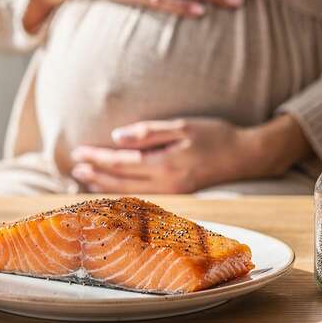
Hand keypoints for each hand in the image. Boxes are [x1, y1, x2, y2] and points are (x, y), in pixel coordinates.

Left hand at [69, 115, 311, 193]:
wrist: (247, 156)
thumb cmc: (216, 135)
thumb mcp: (183, 126)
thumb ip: (149, 133)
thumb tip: (117, 137)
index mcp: (165, 165)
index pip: (121, 163)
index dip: (97, 158)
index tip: (78, 152)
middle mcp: (166, 185)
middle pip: (121, 181)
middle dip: (95, 173)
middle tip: (74, 166)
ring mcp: (172, 194)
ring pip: (129, 192)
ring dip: (105, 185)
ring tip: (85, 178)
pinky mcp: (178, 196)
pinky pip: (141, 196)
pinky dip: (122, 191)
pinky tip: (112, 187)